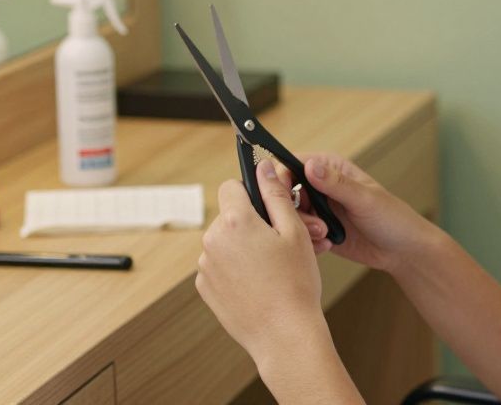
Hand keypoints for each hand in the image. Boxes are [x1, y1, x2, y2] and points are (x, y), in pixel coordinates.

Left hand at [196, 158, 330, 366]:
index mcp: (235, 221)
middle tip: (282, 242)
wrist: (284, 334)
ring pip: (225, 241)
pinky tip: (259, 283)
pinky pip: (220, 265)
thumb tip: (262, 166)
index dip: (253, 192)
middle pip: (230, 215)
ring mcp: (205, 266)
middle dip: (253, 222)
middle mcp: (212, 240)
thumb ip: (275, 194)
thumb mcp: (294, 231)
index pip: (232, 186)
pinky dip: (236, 268)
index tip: (269, 207)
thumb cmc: (295, 283)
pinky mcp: (205, 288)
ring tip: (273, 267)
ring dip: (244, 246)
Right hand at [277, 151, 439, 274]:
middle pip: (285, 193)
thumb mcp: (365, 199)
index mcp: (331, 168)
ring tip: (326, 236)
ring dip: (303, 229)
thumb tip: (310, 165)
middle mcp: (321, 187)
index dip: (281, 178)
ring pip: (290, 216)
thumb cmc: (392, 218)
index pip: (293, 165)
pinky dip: (308, 242)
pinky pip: (299, 235)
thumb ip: (337, 184)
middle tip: (317, 226)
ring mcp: (319, 210)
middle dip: (295, 211)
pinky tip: (328, 246)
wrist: (402, 251)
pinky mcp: (318, 231)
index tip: (282, 196)